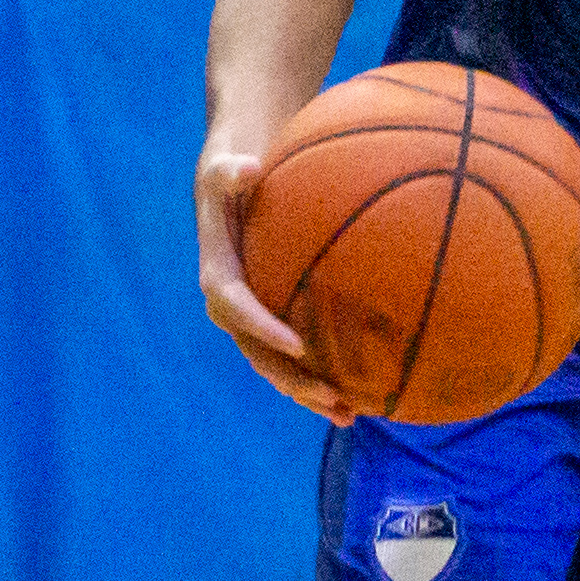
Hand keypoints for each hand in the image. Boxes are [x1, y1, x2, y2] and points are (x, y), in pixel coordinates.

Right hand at [196, 146, 355, 422]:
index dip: (261, 327)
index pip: (234, 306)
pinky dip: (321, 377)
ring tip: (350, 415)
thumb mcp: (226, 165)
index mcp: (218, 272)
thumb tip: (248, 168)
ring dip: (309, 393)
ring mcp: (251, 317)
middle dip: (292, 378)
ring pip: (276, 365)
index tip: (297, 344)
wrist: (229, 187)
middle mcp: (230, 304)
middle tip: (332, 396)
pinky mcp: (271, 321)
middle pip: (257, 352)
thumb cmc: (233, 173)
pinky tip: (361, 397)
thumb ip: (232, 171)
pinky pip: (293, 356)